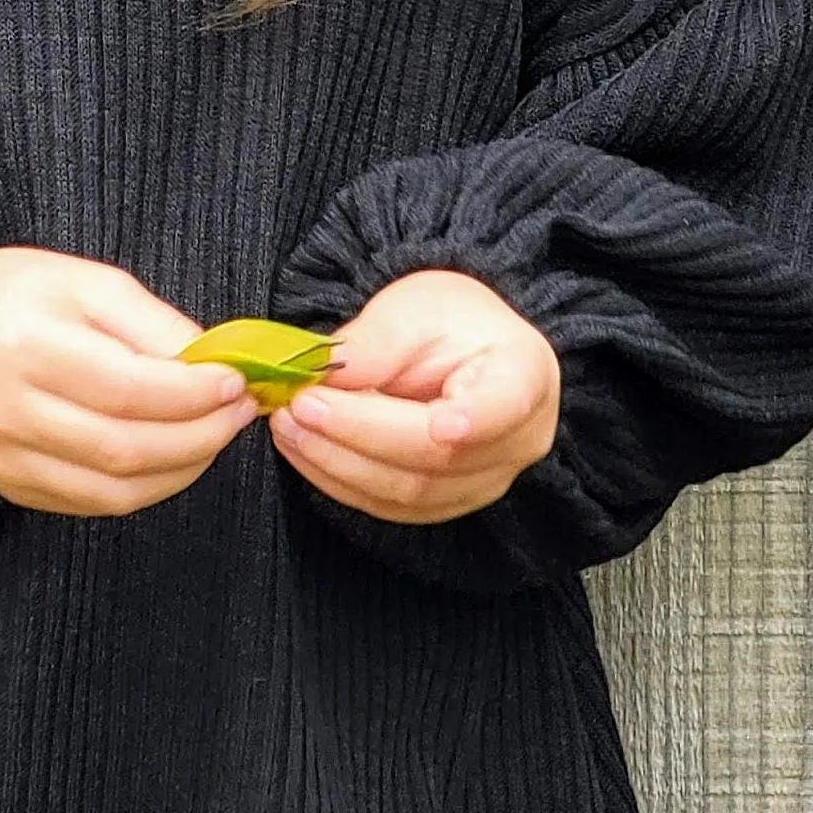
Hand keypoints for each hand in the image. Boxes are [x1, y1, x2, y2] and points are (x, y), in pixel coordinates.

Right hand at [0, 245, 257, 515]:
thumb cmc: (16, 295)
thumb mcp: (87, 281)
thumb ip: (153, 323)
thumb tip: (215, 366)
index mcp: (23, 344)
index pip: (125, 389)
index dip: (192, 394)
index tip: (236, 382)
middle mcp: (4, 411)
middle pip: (123, 449)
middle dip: (200, 437)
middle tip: (239, 414)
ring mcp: (2, 460)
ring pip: (114, 492)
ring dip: (182, 469)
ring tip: (215, 435)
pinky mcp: (9, 487)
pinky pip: (94, 505)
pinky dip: (147, 487)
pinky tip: (173, 456)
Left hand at [267, 269, 558, 525]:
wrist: (462, 350)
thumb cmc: (448, 322)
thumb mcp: (415, 306)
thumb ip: (377, 340)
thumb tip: (326, 372)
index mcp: (524, 376)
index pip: (505, 405)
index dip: (477, 420)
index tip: (443, 425)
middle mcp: (517, 442)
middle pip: (436, 455)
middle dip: (358, 434)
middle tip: (299, 405)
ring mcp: (484, 483)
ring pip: (409, 492)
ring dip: (337, 462)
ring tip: (287, 424)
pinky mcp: (446, 504)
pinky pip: (390, 506)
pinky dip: (339, 480)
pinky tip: (303, 448)